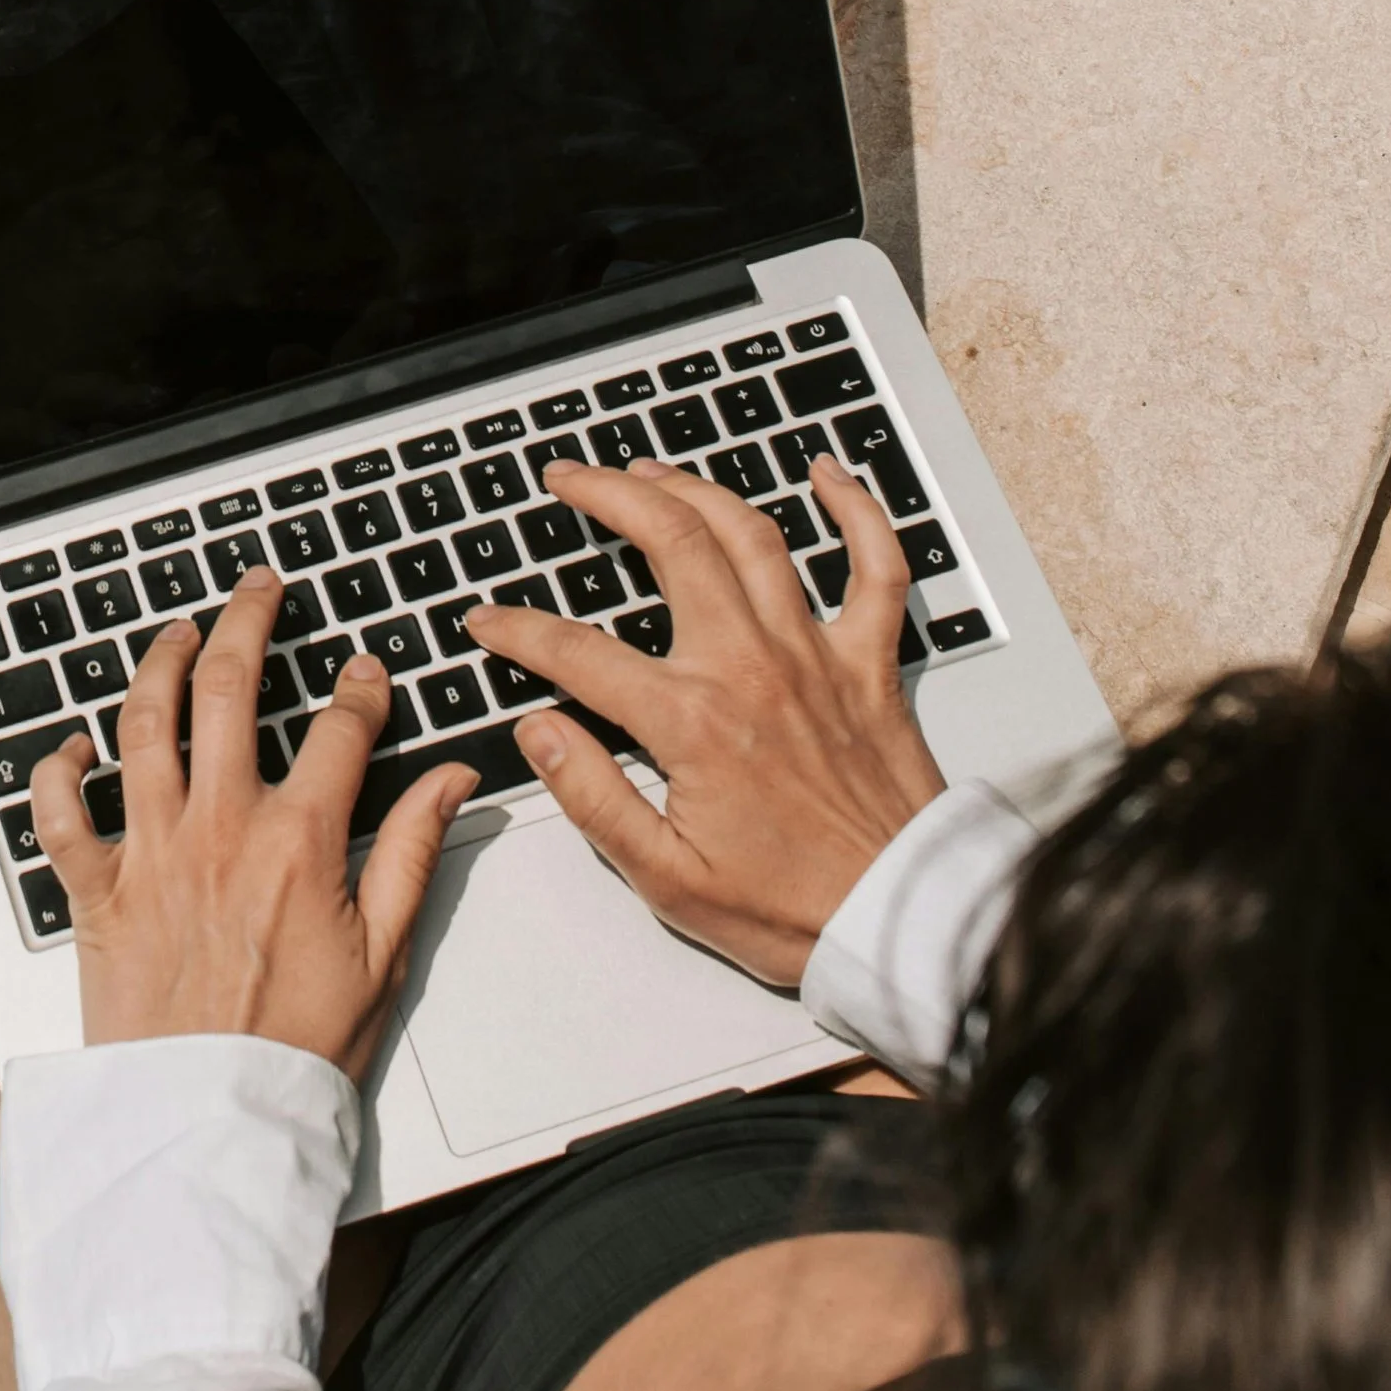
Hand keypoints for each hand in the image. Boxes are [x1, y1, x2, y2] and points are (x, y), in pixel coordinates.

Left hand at [30, 568, 478, 1079]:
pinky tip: (73, 745)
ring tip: (177, 634)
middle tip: (258, 591)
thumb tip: (454, 780)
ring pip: (143, 724)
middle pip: (230, 688)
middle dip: (248, 622)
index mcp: (299, 841)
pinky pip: (60, 814)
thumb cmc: (299, 1047)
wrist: (214, 1120)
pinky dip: (57, 771)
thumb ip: (417, 852)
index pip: (339, 728)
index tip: (363, 672)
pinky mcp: (96, 893)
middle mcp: (219, 828)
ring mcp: (151, 853)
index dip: (359, 688)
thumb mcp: (386, 952)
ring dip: (159, 664)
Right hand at [465, 456, 945, 987]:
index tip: (490, 621)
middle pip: (671, 543)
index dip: (520, 629)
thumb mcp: (666, 877)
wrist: (900, 921)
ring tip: (650, 469)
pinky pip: (875, 567)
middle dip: (608, 495)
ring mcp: (816, 655)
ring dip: (695, 488)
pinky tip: (830, 475)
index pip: (579, 652)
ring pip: (752, 535)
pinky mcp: (871, 664)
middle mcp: (753, 667)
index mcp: (694, 721)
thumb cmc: (793, 910)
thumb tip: (538, 732)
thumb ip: (592, 796)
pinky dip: (858, 511)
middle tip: (569, 478)